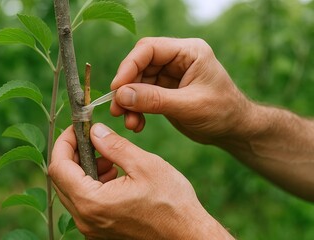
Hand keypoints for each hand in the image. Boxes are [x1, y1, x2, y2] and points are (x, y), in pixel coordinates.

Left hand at [49, 123, 232, 238]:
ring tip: (109, 159)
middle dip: (74, 154)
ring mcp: (92, 229)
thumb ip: (114, 146)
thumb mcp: (144, 166)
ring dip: (84, 169)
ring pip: (73, 191)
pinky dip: (93, 184)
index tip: (77, 128)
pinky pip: (86, 204)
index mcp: (92, 202)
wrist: (187, 236)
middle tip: (93, 139)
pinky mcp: (101, 232)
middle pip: (62, 180)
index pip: (58, 167)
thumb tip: (94, 131)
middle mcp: (86, 219)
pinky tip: (115, 175)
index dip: (64, 142)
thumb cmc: (172, 203)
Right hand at [111, 37, 253, 143]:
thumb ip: (154, 100)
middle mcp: (178, 59)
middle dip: (127, 88)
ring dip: (130, 103)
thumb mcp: (188, 106)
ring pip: (138, 83)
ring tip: (129, 122)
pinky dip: (137, 110)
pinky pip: (143, 96)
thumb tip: (121, 95)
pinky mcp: (165, 91)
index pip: (150, 49)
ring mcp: (170, 75)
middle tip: (117, 109)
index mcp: (189, 52)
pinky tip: (137, 124)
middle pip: (140, 66)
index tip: (117, 88)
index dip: (129, 66)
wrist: (233, 130)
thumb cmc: (222, 113)